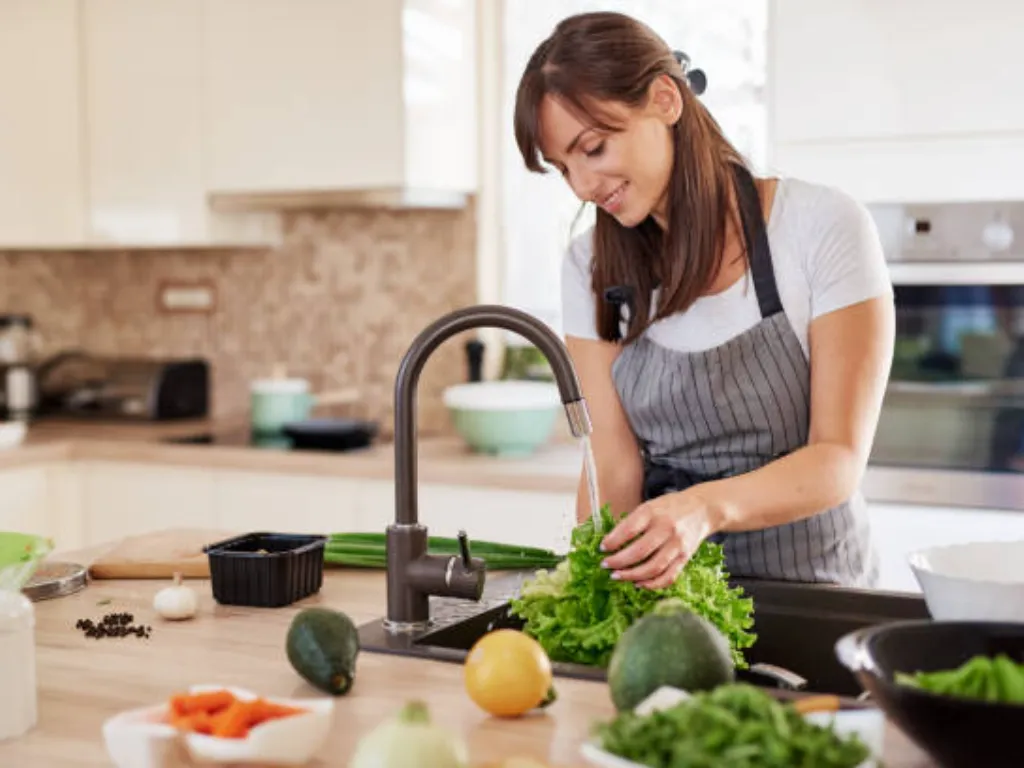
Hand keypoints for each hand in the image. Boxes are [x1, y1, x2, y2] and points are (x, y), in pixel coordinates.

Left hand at [598, 489, 719, 588]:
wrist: (702, 509)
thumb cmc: (669, 507)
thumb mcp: (649, 506)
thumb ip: (632, 522)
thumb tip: (610, 542)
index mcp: (653, 512)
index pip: (629, 529)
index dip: (612, 541)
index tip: (602, 548)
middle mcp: (666, 528)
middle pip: (639, 552)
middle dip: (618, 562)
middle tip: (605, 565)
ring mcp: (677, 545)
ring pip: (653, 568)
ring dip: (631, 575)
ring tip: (617, 576)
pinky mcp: (685, 558)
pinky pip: (668, 577)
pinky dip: (651, 584)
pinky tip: (638, 583)